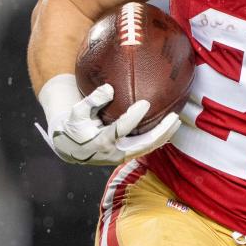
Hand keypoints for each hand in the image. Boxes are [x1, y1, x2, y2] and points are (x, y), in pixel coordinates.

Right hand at [36, 76, 180, 165]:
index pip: (121, 129)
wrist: (69, 147)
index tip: (146, 103)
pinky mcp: (125, 156)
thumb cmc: (74, 125)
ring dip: (163, 136)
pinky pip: (145, 148)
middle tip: (174, 117)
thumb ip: (93, 100)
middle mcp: (114, 152)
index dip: (134, 117)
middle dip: (160, 132)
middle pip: (142, 145)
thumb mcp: (77, 111)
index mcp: (100, 141)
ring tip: (176, 121)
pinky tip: (168, 128)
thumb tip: (110, 89)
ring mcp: (121, 156)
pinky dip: (158, 139)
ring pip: (147, 148)